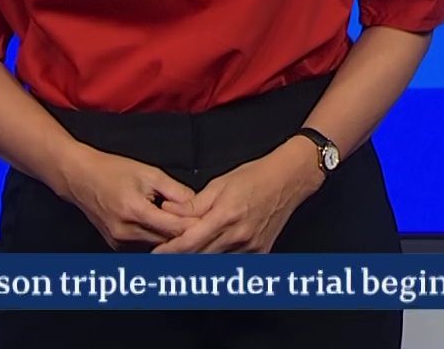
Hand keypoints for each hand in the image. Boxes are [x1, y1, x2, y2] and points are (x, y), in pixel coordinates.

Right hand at [57, 146, 199, 249]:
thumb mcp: (149, 173)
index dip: (194, 226)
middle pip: (167, 242)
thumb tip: (197, 205)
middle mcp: (126, 232)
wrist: (80, 178)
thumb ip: (175, 191)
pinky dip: (157, 240)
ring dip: (171, 240)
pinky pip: (144, 247)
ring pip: (156, 247)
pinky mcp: (116, 246)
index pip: (174, 229)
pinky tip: (165, 230)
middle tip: (205, 227)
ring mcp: (119, 242)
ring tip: (188, 229)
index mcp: (135, 212)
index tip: (210, 222)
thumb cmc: (114, 171)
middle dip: (186, 235)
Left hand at [152, 140, 323, 253]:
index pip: (189, 243)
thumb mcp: (219, 184)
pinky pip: (232, 265)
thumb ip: (193, 204)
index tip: (155, 255)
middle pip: (199, 258)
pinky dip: (217, 264)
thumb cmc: (255, 177)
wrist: (288, 180)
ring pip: (214, 265)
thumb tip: (168, 212)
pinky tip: (208, 259)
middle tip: (162, 259)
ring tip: (182, 259)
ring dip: (196, 264)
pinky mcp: (260, 254)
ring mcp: (251, 248)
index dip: (169, 252)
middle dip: (178, 260)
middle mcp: (239, 237)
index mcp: (226, 216)